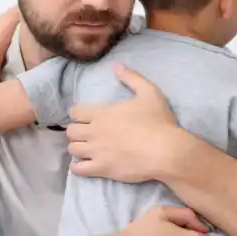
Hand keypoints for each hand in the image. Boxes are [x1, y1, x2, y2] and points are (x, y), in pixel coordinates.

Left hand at [66, 63, 191, 182]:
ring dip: (77, 148)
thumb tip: (117, 66)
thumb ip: (131, 78)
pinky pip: (78, 170)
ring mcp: (97, 152)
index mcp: (102, 113)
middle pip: (70, 132)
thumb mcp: (149, 93)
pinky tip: (85, 165)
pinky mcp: (102, 169)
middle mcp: (94, 132)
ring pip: (72, 150)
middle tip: (86, 134)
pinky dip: (78, 167)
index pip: (75, 112)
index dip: (77, 114)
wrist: (166, 151)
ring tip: (86, 149)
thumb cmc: (158, 122)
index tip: (84, 118)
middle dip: (76, 132)